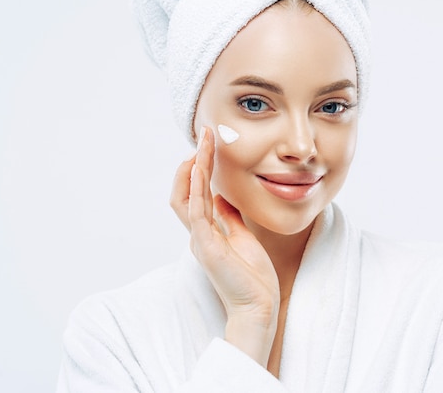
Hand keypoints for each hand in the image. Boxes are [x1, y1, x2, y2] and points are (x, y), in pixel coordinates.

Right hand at [170, 127, 279, 365]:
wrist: (258, 306)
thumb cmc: (252, 277)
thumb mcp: (242, 237)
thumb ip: (229, 217)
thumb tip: (222, 196)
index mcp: (208, 232)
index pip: (196, 193)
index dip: (199, 169)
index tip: (209, 146)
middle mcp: (199, 233)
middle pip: (185, 190)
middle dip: (193, 162)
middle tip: (203, 136)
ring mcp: (200, 239)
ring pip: (186, 196)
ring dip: (194, 167)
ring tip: (201, 143)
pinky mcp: (206, 246)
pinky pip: (195, 211)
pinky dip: (195, 188)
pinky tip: (199, 168)